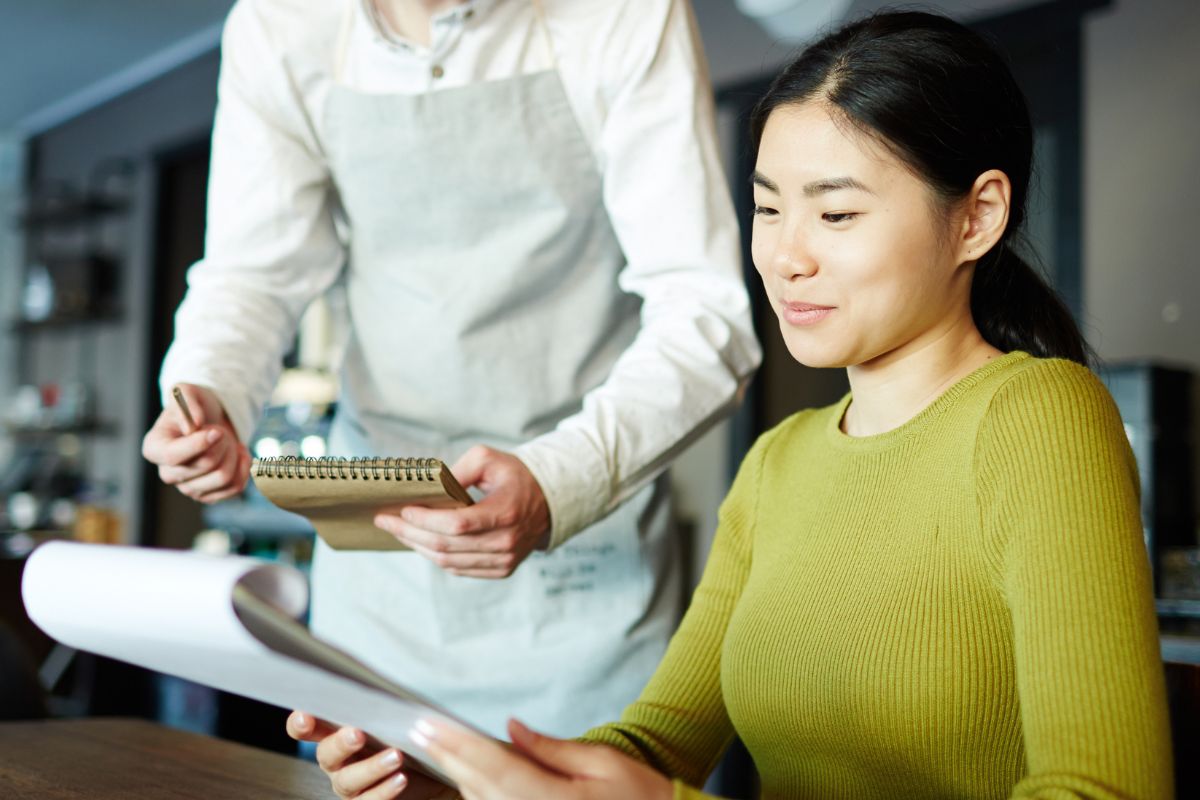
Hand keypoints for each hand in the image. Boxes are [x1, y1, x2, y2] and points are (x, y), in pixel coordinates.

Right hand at [141, 383, 250, 502]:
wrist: (210, 421)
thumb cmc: (194, 406)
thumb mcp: (188, 391)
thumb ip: (187, 402)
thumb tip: (192, 425)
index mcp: (154, 448)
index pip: (173, 456)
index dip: (198, 444)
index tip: (216, 431)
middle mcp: (168, 473)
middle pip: (205, 465)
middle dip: (222, 442)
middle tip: (220, 430)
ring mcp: (189, 487)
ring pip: (223, 477)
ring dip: (234, 455)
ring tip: (229, 442)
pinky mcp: (209, 495)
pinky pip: (235, 488)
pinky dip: (244, 468)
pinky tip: (239, 454)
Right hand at [286, 711, 459, 799]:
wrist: (428, 769)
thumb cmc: (402, 734)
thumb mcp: (391, 715)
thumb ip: (379, 702)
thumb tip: (385, 675)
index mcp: (334, 733)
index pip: (305, 728)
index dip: (299, 723)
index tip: (305, 716)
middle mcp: (336, 761)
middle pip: (325, 754)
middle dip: (339, 743)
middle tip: (357, 734)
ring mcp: (349, 784)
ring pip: (347, 780)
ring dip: (371, 768)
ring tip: (395, 756)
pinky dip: (384, 790)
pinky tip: (400, 778)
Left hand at [374, 446, 549, 578]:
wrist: (548, 502)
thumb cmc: (515, 476)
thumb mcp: (489, 458)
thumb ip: (458, 470)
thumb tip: (427, 487)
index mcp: (506, 512)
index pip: (458, 524)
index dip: (426, 520)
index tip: (402, 509)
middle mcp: (507, 542)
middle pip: (447, 546)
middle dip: (410, 533)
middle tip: (385, 520)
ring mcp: (505, 560)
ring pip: (449, 562)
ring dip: (418, 547)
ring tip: (398, 531)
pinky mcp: (501, 570)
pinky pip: (459, 569)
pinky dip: (436, 557)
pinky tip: (420, 542)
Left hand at [412, 717, 673, 799]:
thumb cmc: (640, 795)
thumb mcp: (602, 764)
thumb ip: (551, 749)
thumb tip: (510, 728)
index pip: (493, 767)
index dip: (457, 745)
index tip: (429, 724)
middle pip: (478, 787)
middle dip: (447, 756)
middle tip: (418, 730)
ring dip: (458, 773)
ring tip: (436, 743)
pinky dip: (478, 790)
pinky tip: (467, 771)